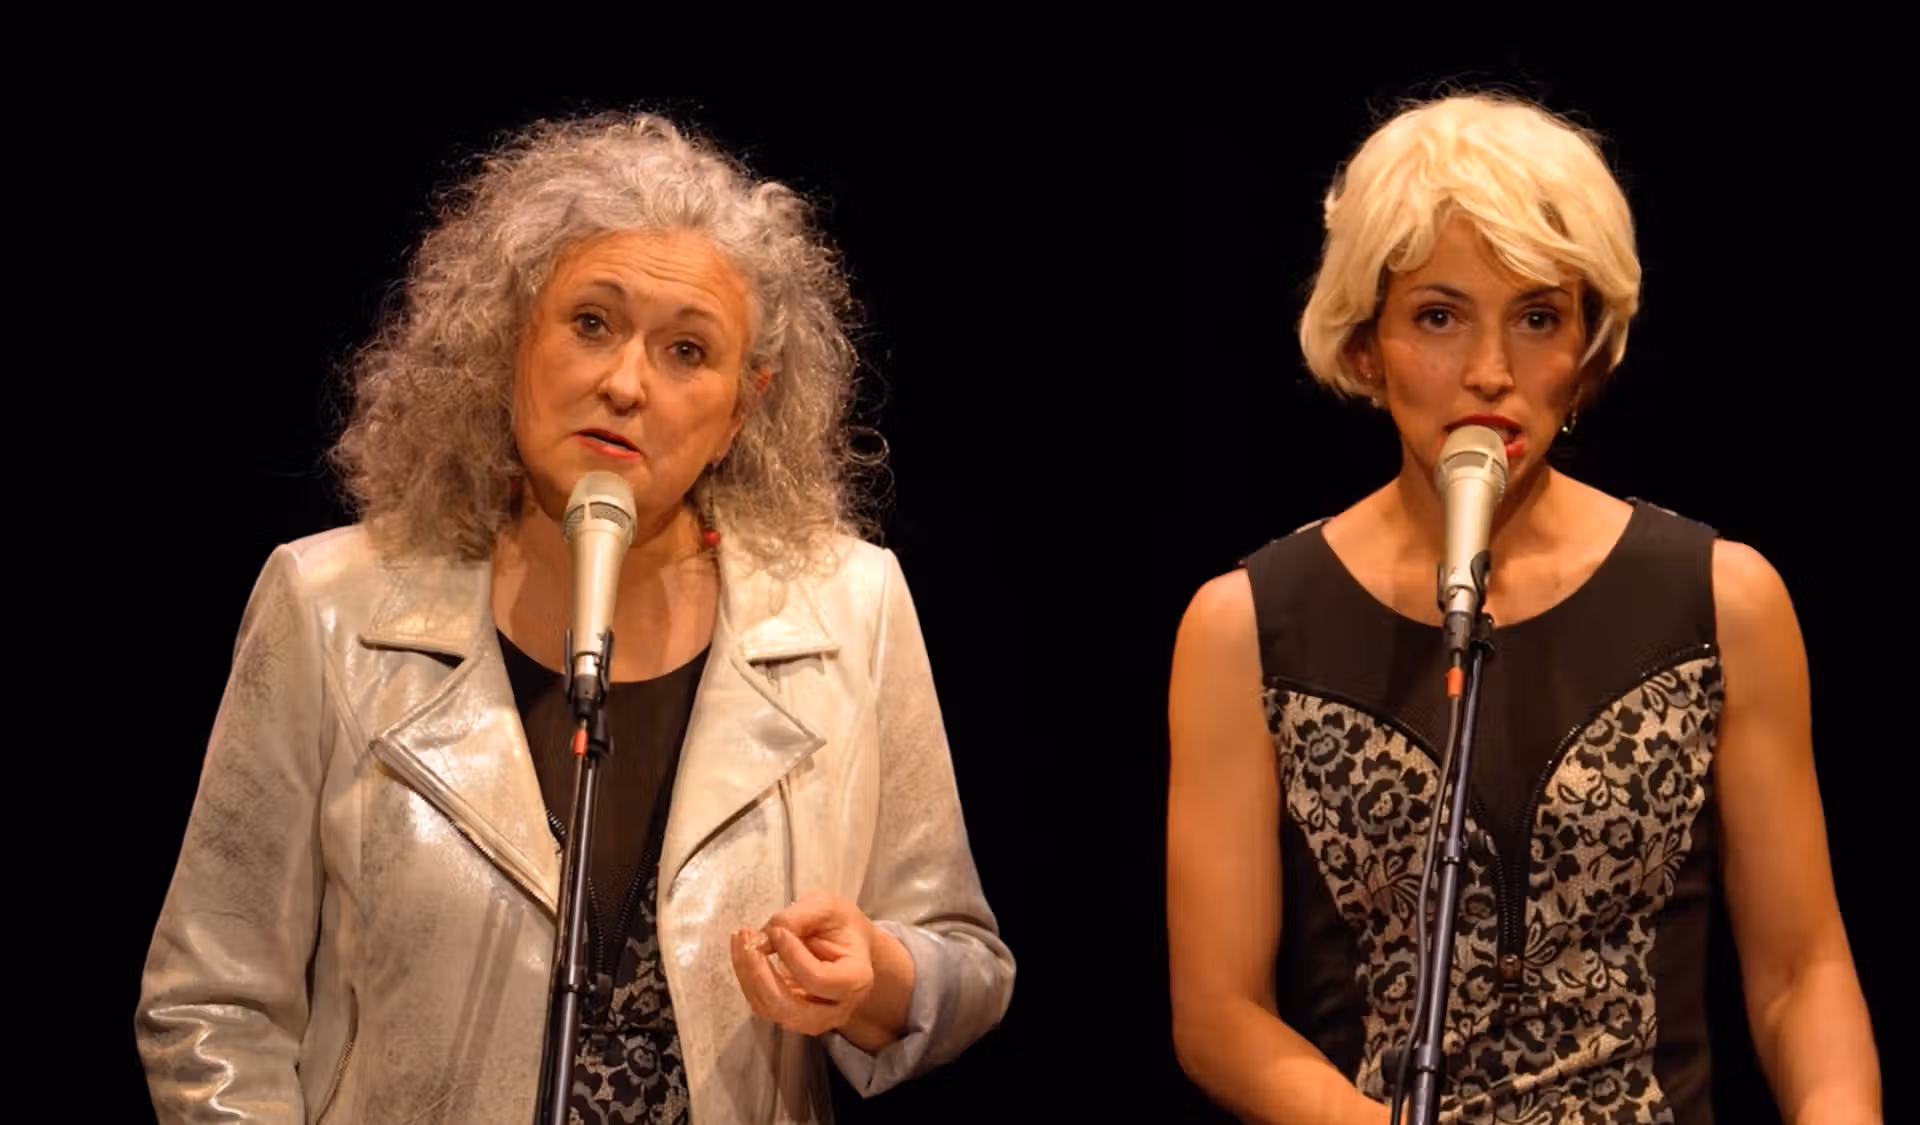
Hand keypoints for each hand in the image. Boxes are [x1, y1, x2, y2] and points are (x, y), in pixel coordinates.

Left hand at [730, 891, 876, 1036]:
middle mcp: (836, 1009)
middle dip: (760, 975)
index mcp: (856, 980)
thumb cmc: (842, 926)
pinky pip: (762, 1005)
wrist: (849, 948)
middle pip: (789, 1008)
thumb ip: (798, 916)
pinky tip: (745, 950)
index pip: (818, 979)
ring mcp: (813, 1019)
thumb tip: (764, 938)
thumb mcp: (828, 907)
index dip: (792, 955)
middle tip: (748, 940)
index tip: (778, 930)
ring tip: (742, 939)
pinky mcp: (791, 1016)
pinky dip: (747, 979)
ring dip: (748, 975)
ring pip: (770, 1009)